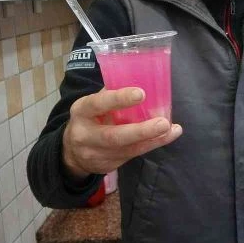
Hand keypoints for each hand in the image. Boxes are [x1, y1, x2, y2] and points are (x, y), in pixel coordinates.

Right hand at [62, 87, 182, 176]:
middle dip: (140, 131)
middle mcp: (86, 135)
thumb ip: (111, 94)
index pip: (98, 104)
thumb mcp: (92, 104)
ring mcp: (97, 153)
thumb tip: (141, 78)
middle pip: (113, 136)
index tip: (141, 93)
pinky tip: (167, 136)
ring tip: (171, 129)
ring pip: (128, 149)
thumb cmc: (89, 118)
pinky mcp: (109, 164)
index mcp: (82, 111)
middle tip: (163, 122)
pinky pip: (133, 154)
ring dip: (152, 139)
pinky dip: (152, 145)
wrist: (73, 153)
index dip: (119, 99)